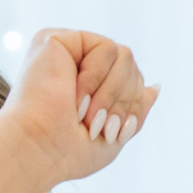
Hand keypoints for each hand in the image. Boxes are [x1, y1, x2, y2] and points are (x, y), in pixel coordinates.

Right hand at [0, 29, 158, 192]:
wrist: (37, 152)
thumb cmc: (66, 153)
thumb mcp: (114, 134)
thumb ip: (134, 109)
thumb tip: (156, 86)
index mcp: (84, 86)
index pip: (132, 81)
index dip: (131, 108)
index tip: (110, 133)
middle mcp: (72, 65)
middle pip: (131, 66)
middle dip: (123, 101)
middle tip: (98, 126)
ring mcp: (63, 51)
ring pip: (125, 56)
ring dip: (111, 92)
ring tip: (86, 114)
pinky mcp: (54, 40)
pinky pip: (106, 48)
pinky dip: (97, 76)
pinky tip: (74, 95)